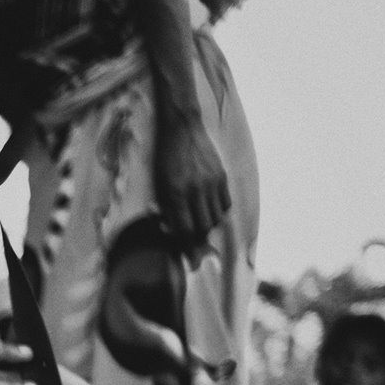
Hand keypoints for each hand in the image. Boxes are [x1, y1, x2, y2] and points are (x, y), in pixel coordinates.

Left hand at [153, 116, 230, 246]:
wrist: (181, 128)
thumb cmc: (163, 159)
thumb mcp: (158, 184)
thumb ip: (166, 208)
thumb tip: (172, 230)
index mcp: (174, 194)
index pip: (184, 230)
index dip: (184, 246)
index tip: (185, 256)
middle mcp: (195, 190)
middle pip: (202, 228)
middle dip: (197, 240)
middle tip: (192, 243)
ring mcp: (211, 183)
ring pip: (216, 218)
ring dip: (208, 227)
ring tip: (200, 226)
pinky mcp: (222, 176)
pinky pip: (226, 204)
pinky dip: (219, 213)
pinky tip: (210, 212)